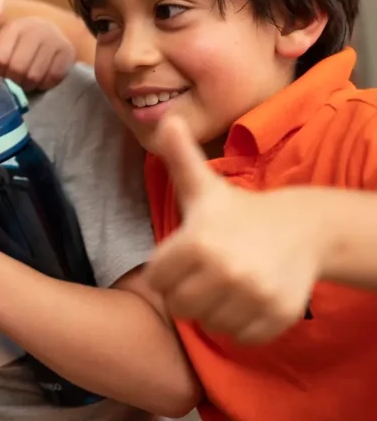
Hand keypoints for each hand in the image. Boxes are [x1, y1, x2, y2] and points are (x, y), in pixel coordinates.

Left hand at [0, 17, 75, 90]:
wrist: (49, 33)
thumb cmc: (19, 43)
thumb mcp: (1, 45)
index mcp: (14, 27)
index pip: (0, 57)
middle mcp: (35, 29)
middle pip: (17, 68)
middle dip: (12, 82)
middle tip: (12, 84)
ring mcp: (54, 39)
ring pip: (34, 76)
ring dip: (28, 85)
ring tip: (25, 82)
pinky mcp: (68, 51)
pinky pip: (52, 78)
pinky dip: (44, 84)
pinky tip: (40, 79)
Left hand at [145, 114, 318, 343]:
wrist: (300, 228)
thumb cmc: (236, 209)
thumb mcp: (203, 184)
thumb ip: (178, 156)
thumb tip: (165, 119)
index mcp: (198, 241)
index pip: (157, 280)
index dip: (165, 270)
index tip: (182, 257)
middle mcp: (225, 271)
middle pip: (180, 307)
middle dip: (186, 292)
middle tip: (202, 273)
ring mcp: (253, 296)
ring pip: (210, 324)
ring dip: (213, 309)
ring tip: (224, 284)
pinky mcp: (276, 317)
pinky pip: (242, 337)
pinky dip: (241, 323)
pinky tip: (245, 298)